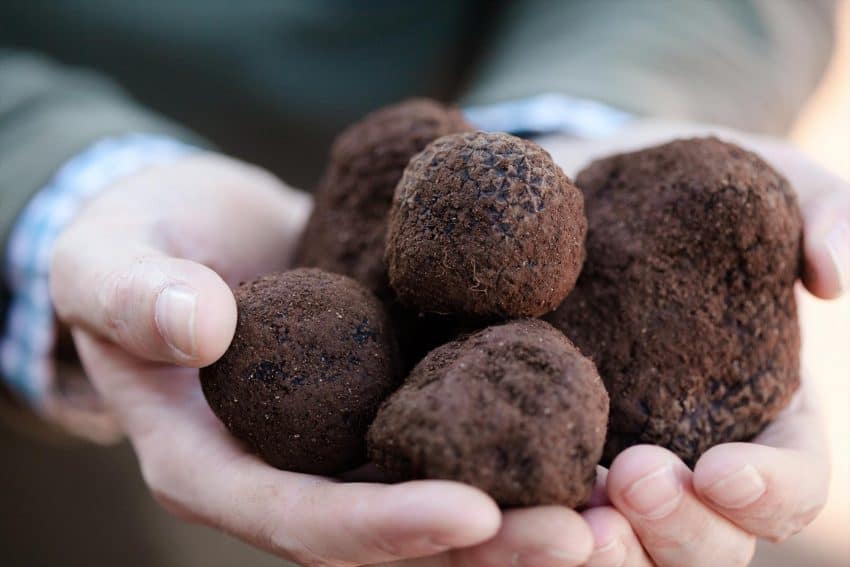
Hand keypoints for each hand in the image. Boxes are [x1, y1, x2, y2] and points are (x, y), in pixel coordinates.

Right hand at [50, 152, 597, 565]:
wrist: (186, 231)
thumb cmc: (133, 247)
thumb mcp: (106, 260)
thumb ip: (134, 294)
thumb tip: (199, 323)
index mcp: (211, 464)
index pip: (297, 518)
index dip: (380, 526)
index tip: (471, 513)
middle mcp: (286, 471)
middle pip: (387, 533)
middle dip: (483, 545)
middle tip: (583, 536)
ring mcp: (339, 439)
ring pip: (433, 500)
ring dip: (521, 512)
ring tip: (615, 507)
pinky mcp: (381, 396)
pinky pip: (449, 436)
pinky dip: (516, 447)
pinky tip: (590, 439)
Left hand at [540, 121, 845, 565]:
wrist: (575, 193)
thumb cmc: (680, 192)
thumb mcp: (763, 180)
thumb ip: (822, 211)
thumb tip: (834, 277)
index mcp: (760, 415)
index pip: (789, 483)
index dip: (769, 493)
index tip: (723, 471)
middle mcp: (690, 461)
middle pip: (708, 544)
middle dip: (680, 529)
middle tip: (635, 479)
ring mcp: (612, 468)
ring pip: (626, 552)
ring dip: (606, 554)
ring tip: (575, 523)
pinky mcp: (543, 458)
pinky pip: (541, 520)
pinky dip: (528, 533)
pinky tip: (503, 508)